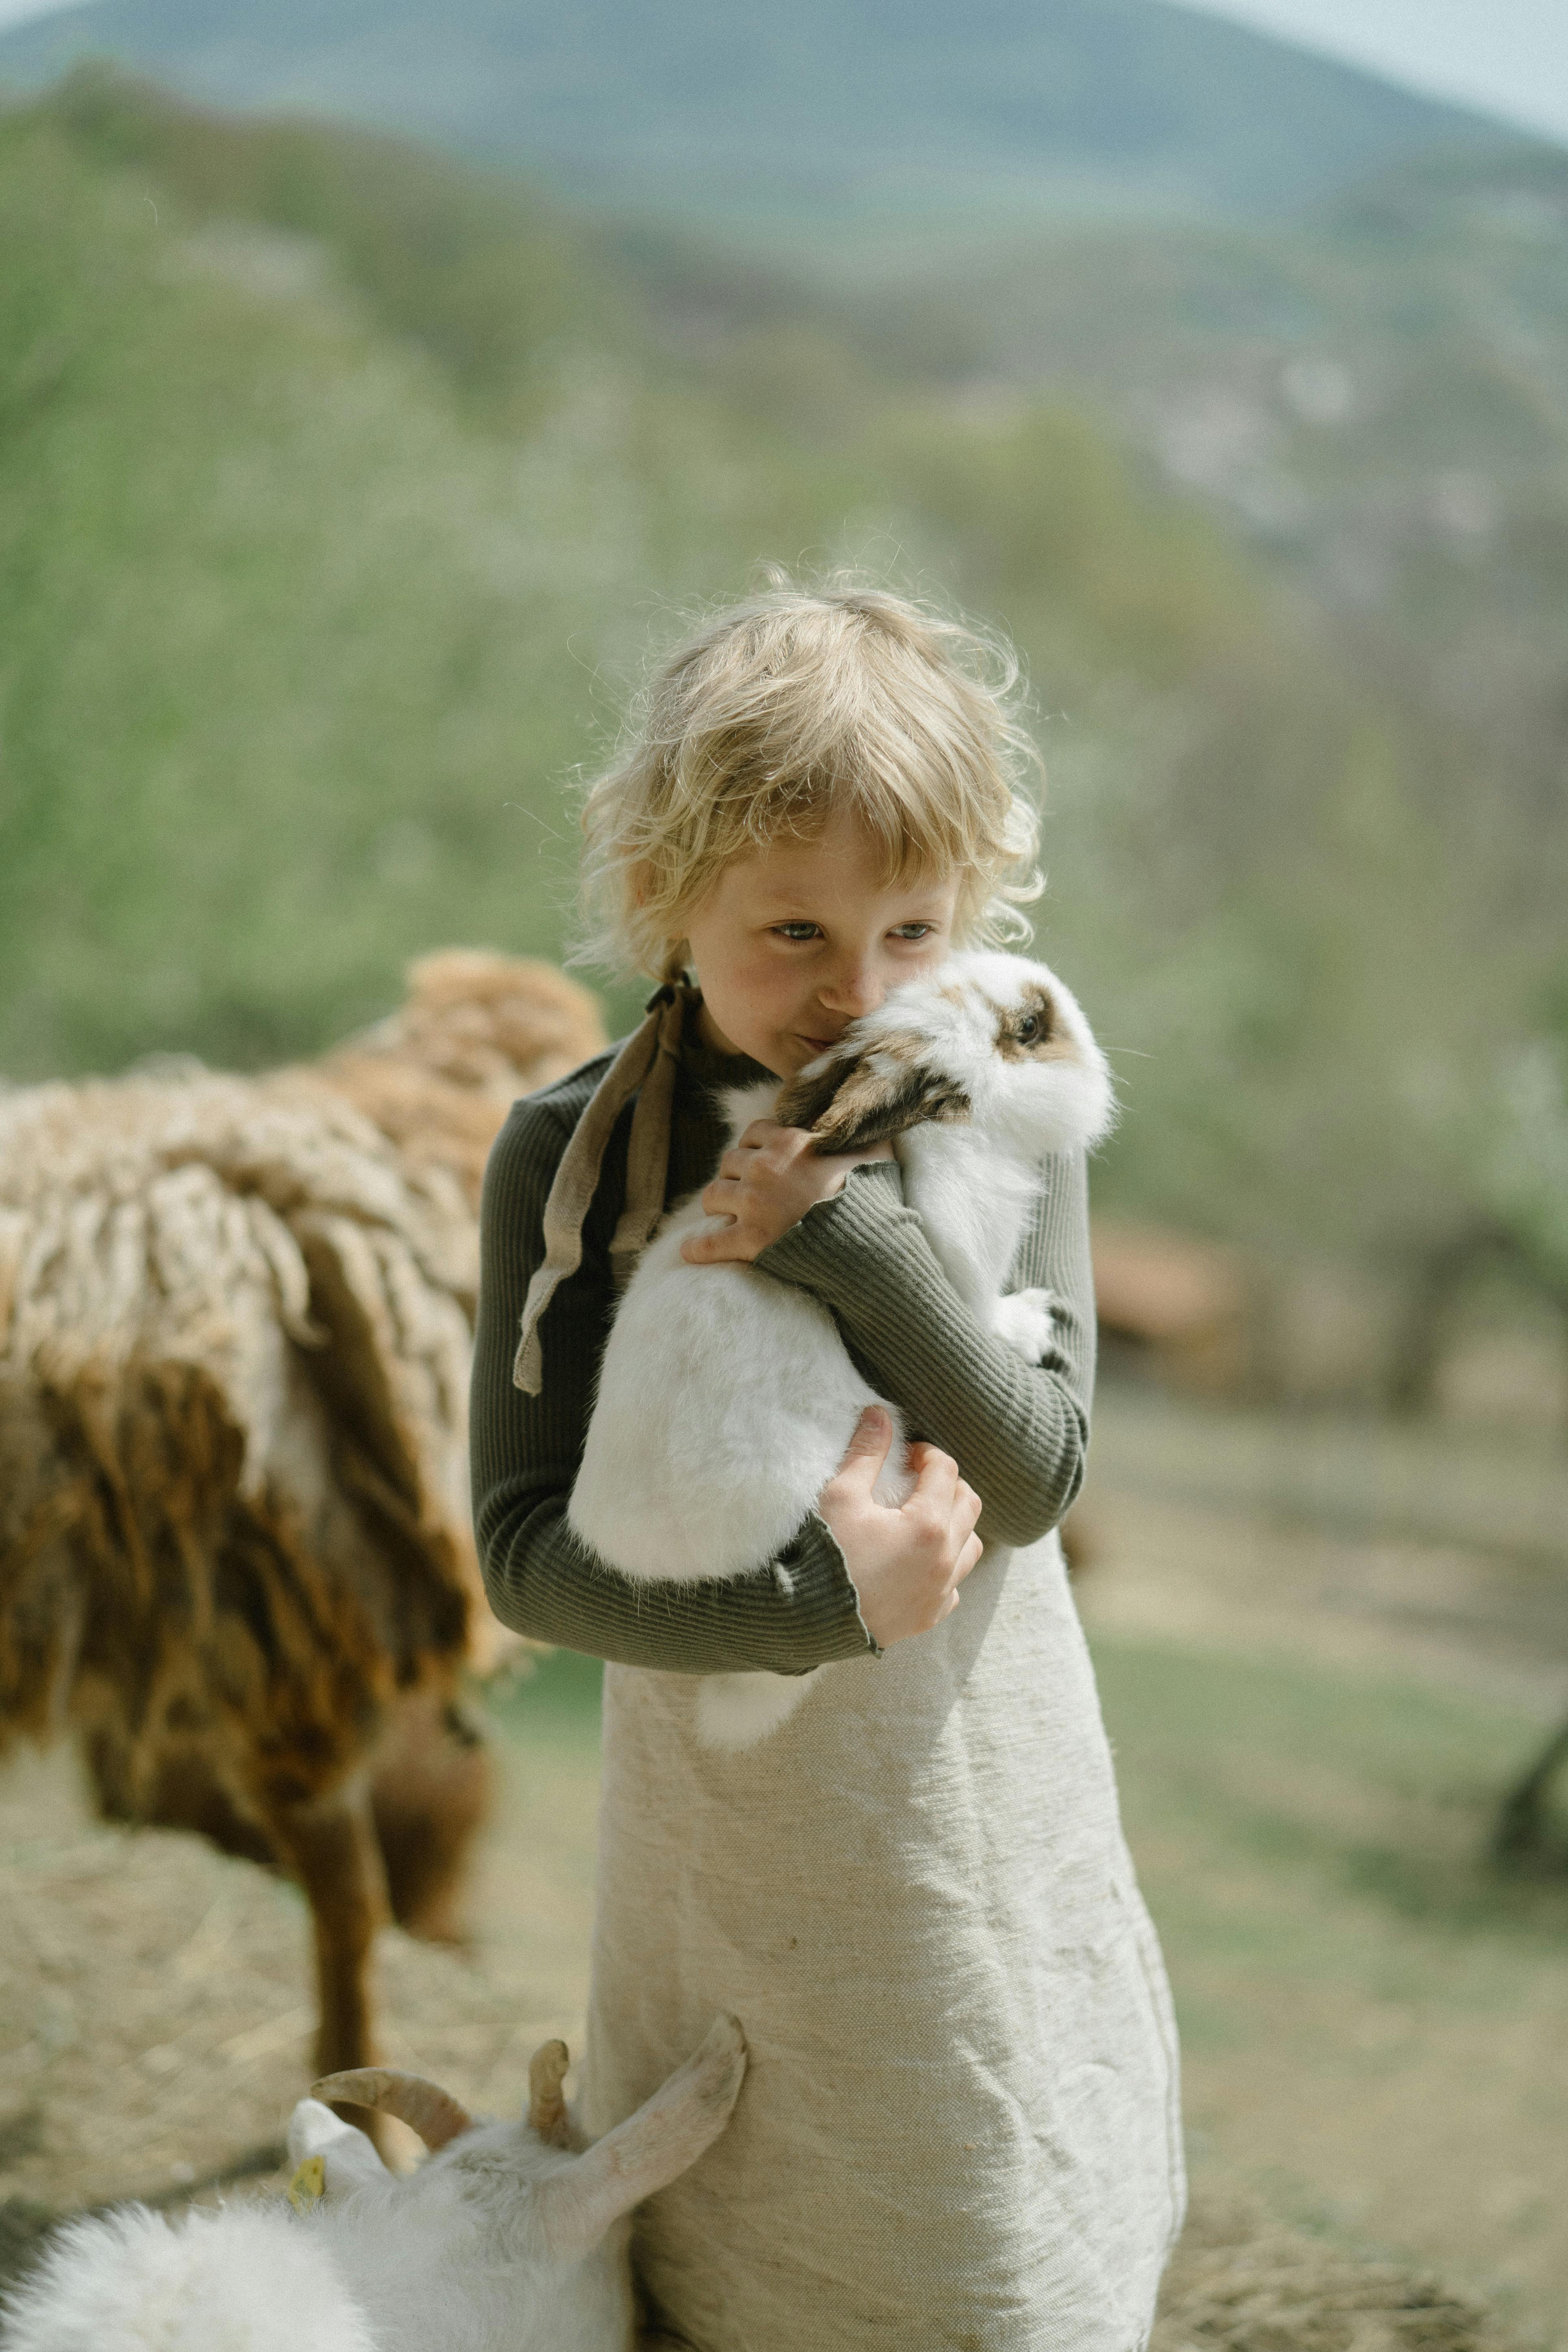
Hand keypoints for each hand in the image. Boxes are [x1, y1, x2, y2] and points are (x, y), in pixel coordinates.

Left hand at [680, 1121, 892, 1265]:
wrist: (875, 1241)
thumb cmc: (876, 1194)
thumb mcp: (875, 1148)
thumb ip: (863, 1126)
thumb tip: (870, 1102)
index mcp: (792, 1142)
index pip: (755, 1131)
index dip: (757, 1148)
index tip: (765, 1162)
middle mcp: (767, 1167)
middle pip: (730, 1162)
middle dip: (737, 1176)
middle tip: (749, 1194)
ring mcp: (755, 1203)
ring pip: (713, 1194)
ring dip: (718, 1205)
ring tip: (727, 1217)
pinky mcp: (750, 1241)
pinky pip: (709, 1243)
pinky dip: (698, 1248)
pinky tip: (691, 1251)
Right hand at [816, 1407, 983, 1649]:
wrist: (805, 1621)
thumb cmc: (822, 1555)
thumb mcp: (840, 1496)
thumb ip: (866, 1453)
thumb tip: (880, 1414)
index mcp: (928, 1526)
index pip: (946, 1471)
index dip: (926, 1454)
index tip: (905, 1455)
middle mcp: (945, 1560)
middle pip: (968, 1504)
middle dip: (947, 1484)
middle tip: (916, 1479)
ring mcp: (939, 1592)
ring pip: (971, 1545)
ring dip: (954, 1524)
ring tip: (921, 1517)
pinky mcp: (928, 1616)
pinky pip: (953, 1585)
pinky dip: (944, 1566)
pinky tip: (916, 1560)